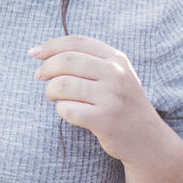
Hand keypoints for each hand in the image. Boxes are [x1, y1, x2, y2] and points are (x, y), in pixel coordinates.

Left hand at [30, 35, 167, 163]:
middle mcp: (116, 74)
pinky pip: (67, 110)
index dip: (51, 45)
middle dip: (46, 68)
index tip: (34, 53)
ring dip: (51, 91)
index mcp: (117, 59)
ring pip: (63, 85)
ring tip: (55, 97)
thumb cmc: (121, 104)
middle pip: (66, 61)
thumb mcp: (116, 75)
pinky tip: (69, 112)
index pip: (77, 42)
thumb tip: (42, 52)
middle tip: (39, 77)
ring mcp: (112, 97)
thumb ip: (89, 60)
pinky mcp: (105, 120)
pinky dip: (61, 110)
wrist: (147, 140)